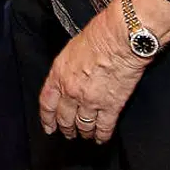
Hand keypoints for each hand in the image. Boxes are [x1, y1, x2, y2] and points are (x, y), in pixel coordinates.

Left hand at [39, 1, 145, 143]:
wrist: (121, 37)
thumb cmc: (101, 32)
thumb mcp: (74, 46)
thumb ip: (69, 66)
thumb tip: (72, 74)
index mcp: (60, 73)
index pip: (47, 102)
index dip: (47, 118)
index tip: (49, 126)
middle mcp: (71, 90)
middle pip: (65, 117)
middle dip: (66, 127)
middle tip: (69, 132)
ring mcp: (91, 100)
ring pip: (83, 125)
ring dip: (84, 132)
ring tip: (86, 134)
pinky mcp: (111, 106)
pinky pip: (104, 127)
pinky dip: (102, 135)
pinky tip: (102, 137)